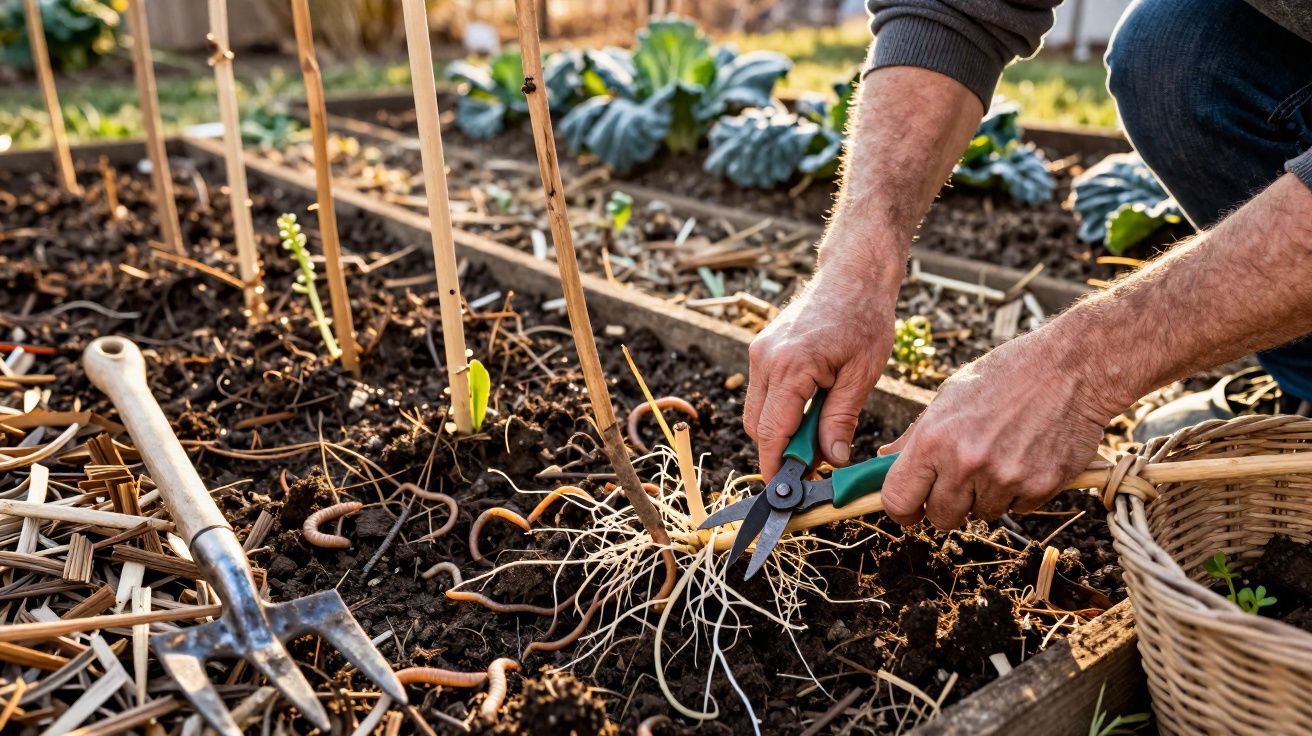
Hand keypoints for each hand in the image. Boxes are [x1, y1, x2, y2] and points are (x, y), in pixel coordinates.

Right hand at [744, 260, 898, 478]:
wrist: (852, 275)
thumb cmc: (864, 318)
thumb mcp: (863, 374)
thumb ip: (841, 419)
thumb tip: (832, 459)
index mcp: (790, 366)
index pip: (771, 432)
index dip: (777, 466)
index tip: (787, 491)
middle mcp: (765, 359)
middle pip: (756, 427)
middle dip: (780, 452)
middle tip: (815, 465)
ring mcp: (759, 353)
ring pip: (756, 413)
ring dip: (780, 432)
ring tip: (818, 435)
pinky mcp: (762, 350)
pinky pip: (762, 394)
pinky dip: (780, 411)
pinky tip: (810, 410)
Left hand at [879, 329, 1112, 528]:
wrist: (1072, 367)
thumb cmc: (1007, 374)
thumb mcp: (950, 395)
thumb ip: (916, 435)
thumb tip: (885, 458)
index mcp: (934, 439)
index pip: (899, 499)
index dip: (902, 510)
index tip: (911, 509)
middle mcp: (965, 463)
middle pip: (940, 518)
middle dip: (947, 505)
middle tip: (962, 479)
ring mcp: (1003, 479)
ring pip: (981, 514)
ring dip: (986, 496)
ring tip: (1002, 455)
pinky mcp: (1039, 487)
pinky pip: (1017, 509)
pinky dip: (1019, 492)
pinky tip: (1027, 457)